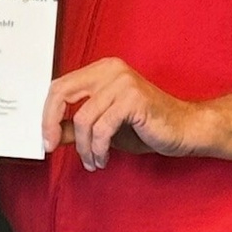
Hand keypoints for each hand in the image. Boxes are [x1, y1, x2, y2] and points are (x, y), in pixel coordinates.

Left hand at [42, 57, 201, 170]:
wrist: (186, 129)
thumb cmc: (147, 127)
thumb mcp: (104, 127)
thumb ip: (78, 126)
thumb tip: (51, 134)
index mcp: (101, 70)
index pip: (60, 85)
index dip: (47, 113)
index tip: (45, 137)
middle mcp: (110, 70)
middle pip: (62, 92)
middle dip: (51, 124)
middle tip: (51, 146)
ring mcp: (122, 82)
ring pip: (83, 118)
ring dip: (83, 147)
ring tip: (92, 161)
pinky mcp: (133, 98)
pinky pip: (102, 128)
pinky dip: (98, 149)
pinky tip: (103, 159)